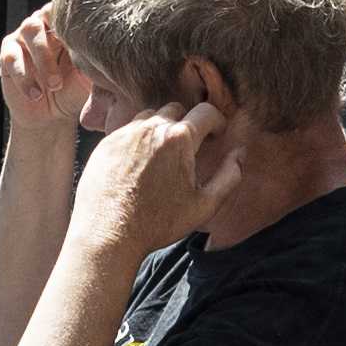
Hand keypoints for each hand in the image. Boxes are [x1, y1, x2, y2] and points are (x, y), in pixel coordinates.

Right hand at [0, 8, 89, 134]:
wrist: (51, 116)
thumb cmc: (74, 92)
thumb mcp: (88, 77)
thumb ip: (93, 60)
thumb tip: (101, 51)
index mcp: (66, 25)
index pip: (68, 8)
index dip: (75, 22)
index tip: (85, 46)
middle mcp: (44, 24)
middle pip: (46, 14)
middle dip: (64, 40)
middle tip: (70, 69)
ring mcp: (23, 37)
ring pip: (29, 31)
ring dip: (43, 59)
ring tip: (54, 86)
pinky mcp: (8, 54)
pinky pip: (11, 57)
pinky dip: (24, 77)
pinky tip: (36, 95)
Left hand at [74, 95, 238, 257]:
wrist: (107, 235)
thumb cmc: (158, 223)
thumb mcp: (204, 206)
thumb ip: (229, 176)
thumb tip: (240, 153)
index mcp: (179, 139)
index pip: (206, 112)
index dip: (217, 121)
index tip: (217, 135)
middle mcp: (150, 128)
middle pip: (177, 110)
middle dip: (188, 124)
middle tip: (190, 148)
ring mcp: (125, 133)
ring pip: (150, 117)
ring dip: (161, 129)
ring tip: (164, 155)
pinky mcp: (106, 143)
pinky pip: (128, 130)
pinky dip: (138, 139)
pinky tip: (140, 164)